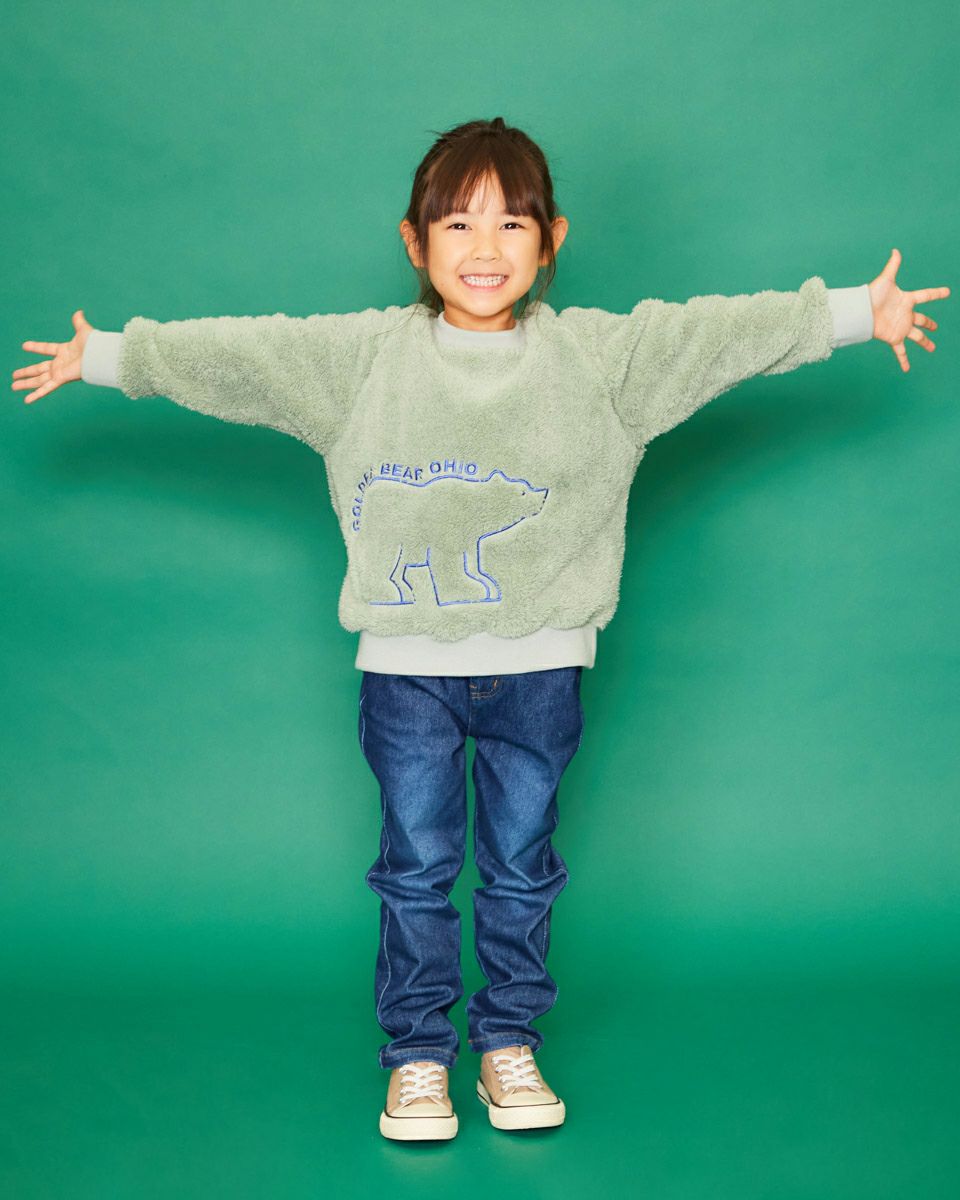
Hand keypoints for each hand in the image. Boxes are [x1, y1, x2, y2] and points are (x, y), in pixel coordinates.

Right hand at [11, 309, 94, 403]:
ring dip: (26, 384)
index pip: (46, 349)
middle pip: (38, 369)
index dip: (36, 347)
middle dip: (26, 372)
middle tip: (14, 376)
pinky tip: (26, 400)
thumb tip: (79, 312)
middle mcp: (60, 364)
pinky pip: (46, 388)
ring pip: (38, 380)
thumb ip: (78, 322)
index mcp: (64, 351)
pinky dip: (37, 394)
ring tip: (13, 386)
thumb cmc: (94, 344)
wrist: (100, 355)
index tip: (24, 346)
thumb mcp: (83, 330)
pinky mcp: (61, 379)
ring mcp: (59, 372)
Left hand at [868, 249, 950, 372]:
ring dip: (925, 342)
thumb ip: (893, 266)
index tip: (947, 292)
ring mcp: (901, 327)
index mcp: (907, 299)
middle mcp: (906, 314)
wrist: (860, 312)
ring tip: (933, 348)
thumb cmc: (872, 295)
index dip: (936, 294)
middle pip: (922, 320)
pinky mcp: (894, 338)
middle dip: (929, 323)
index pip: (926, 296)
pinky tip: (907, 370)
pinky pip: (901, 351)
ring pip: (917, 337)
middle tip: (935, 327)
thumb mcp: (885, 279)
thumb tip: (895, 250)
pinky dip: (904, 360)